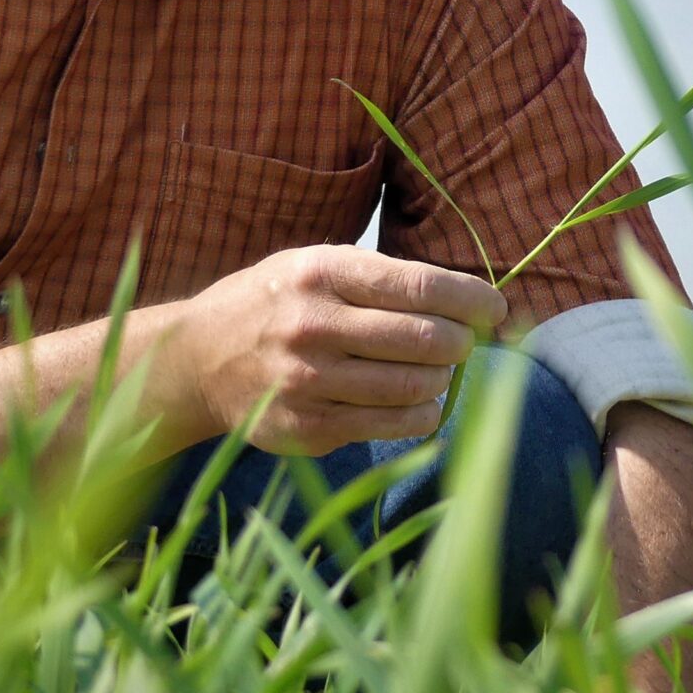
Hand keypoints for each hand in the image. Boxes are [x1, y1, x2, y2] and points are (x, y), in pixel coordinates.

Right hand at [167, 246, 504, 454]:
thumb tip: (465, 300)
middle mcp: (313, 326)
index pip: (420, 285)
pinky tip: (419, 403)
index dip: (471, 299)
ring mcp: (309, 382)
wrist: (198, 359)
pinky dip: (422, 416)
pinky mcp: (309, 427)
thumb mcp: (313, 265)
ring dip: (441, 380)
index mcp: (321, 273)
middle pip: (425, 340)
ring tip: (436, 371)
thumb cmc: (275, 303)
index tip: (494, 308)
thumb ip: (380, 279)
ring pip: (415, 387)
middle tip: (463, 342)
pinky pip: (392, 425)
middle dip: (460, 343)